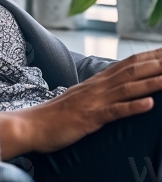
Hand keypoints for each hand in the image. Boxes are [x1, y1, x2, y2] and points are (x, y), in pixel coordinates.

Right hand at [0, 47, 161, 159]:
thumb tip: (118, 87)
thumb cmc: (57, 115)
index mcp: (97, 82)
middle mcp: (97, 87)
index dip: (150, 56)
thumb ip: (100, 92)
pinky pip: (114, 112)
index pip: (128, 64)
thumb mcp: (82, 99)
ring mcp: (93, 101)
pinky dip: (132, 107)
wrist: (32, 124)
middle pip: (132, 71)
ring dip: (151, 82)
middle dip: (157, 63)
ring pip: (127, 88)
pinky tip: (149, 104)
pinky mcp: (89, 118)